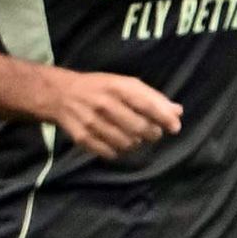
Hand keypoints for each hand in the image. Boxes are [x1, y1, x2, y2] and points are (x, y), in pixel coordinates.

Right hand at [34, 68, 181, 155]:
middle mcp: (104, 104)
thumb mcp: (125, 84)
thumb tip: (177, 112)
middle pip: (139, 128)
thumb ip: (152, 97)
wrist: (59, 94)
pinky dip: (118, 152)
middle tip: (152, 133)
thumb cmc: (99, 87)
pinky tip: (117, 143)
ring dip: (136, 144)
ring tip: (133, 137)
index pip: (147, 105)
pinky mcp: (81, 137)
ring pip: (127, 143)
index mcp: (118, 87)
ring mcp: (92, 122)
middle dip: (152, 134)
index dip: (164, 118)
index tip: (175, 128)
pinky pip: (109, 153)